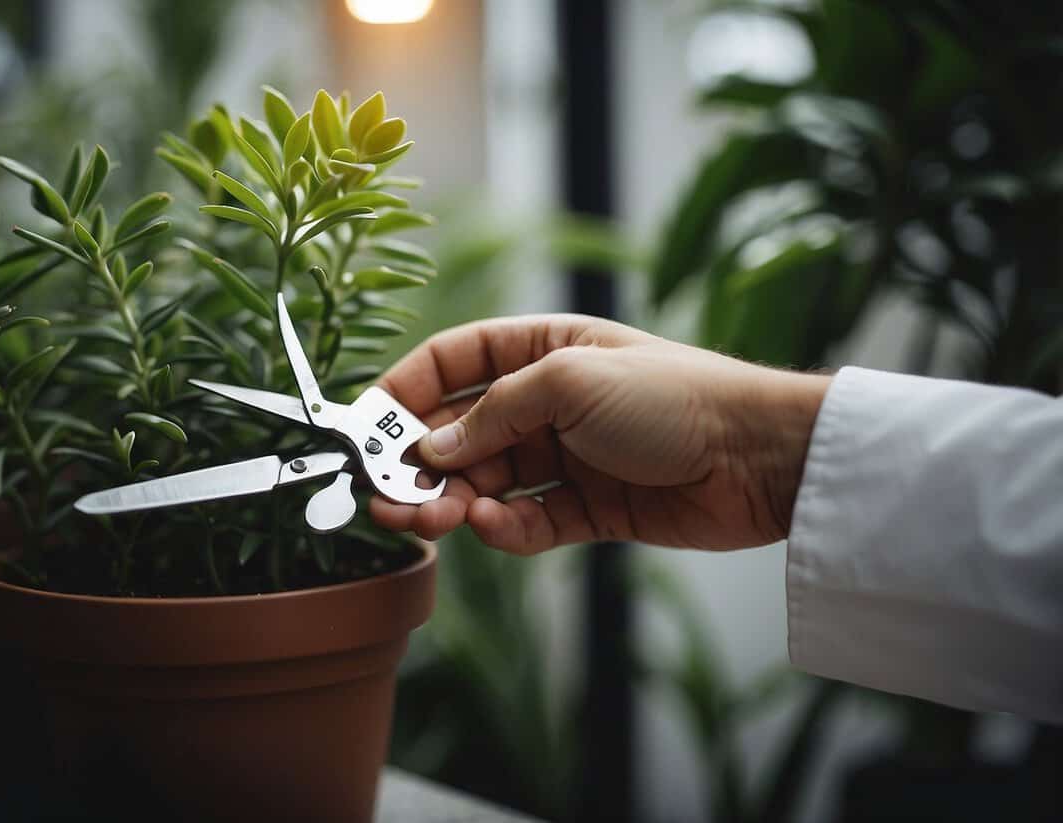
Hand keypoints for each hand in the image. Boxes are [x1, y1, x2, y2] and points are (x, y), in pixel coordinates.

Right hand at [369, 314, 829, 553]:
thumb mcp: (571, 382)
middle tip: (389, 498)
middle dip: (420, 463)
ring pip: (486, 483)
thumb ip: (493, 412)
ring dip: (454, 504)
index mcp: (542, 350)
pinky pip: (527, 523)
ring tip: (436, 521)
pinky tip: (495, 530)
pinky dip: (504, 531)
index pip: (453, 362)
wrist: (758, 456)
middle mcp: (547, 402)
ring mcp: (567, 458)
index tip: (365, 428)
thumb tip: (431, 450)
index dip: (405, 389)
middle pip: (459, 431)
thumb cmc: (673, 395)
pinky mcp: (588, 509)